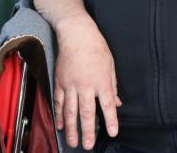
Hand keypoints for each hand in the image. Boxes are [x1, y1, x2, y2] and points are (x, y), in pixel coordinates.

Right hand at [53, 16, 122, 150]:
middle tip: (88, 146)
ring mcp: (71, 85)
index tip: (113, 132)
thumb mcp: (110, 65)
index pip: (108, 104)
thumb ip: (113, 86)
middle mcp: (86, 85)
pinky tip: (60, 125)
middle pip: (87, 113)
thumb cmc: (97, 47)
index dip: (111, 120)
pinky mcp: (60, 82)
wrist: (77, 35)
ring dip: (71, 129)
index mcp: (101, 80)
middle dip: (88, 131)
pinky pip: (60, 102)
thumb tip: (117, 102)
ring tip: (73, 142)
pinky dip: (59, 115)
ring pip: (70, 112)